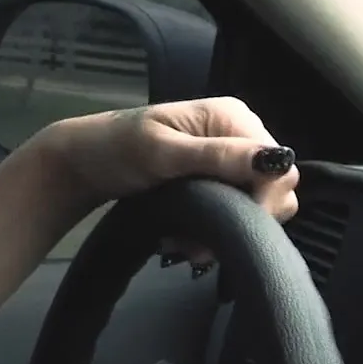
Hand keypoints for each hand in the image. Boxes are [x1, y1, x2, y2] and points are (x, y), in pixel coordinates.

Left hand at [32, 97, 300, 269]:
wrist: (82, 163)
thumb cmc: (115, 147)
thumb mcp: (161, 151)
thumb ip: (216, 156)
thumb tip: (274, 160)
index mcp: (233, 117)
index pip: (280, 165)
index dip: (266, 200)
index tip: (233, 228)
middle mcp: (239, 136)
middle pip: (276, 190)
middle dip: (244, 221)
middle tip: (200, 246)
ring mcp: (228, 160)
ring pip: (256, 208)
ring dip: (224, 232)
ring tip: (184, 246)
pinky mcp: (215, 183)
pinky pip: (233, 213)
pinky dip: (212, 233)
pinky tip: (182, 241)